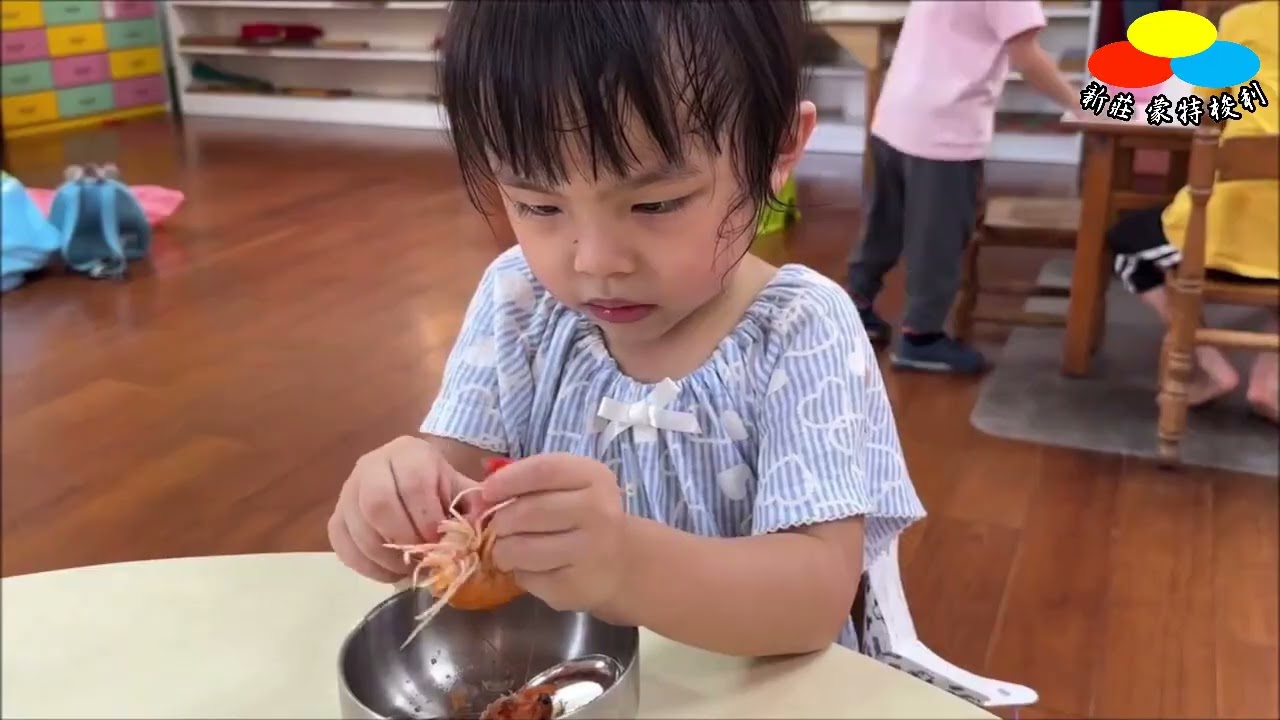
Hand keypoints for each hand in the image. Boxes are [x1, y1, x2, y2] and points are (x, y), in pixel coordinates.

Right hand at [328, 436, 480, 582]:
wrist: (413, 485)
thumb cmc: (441, 490)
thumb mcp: (462, 491)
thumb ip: (474, 509)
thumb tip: (475, 534)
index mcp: (409, 453)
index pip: (413, 483)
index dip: (427, 518)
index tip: (439, 540)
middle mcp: (372, 464)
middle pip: (378, 503)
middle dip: (403, 538)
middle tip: (421, 555)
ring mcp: (349, 491)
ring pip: (358, 527)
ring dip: (386, 557)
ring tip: (408, 567)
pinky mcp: (337, 517)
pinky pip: (342, 545)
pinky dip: (366, 566)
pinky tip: (389, 572)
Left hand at [481, 453, 627, 612]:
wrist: (623, 562)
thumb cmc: (584, 516)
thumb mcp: (570, 486)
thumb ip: (531, 481)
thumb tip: (481, 493)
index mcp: (594, 478)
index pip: (543, 471)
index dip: (507, 480)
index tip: (487, 491)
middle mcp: (598, 512)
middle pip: (527, 512)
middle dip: (501, 521)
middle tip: (500, 527)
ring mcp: (588, 552)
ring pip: (519, 549)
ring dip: (502, 550)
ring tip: (508, 550)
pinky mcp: (574, 586)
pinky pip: (527, 578)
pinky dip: (519, 573)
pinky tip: (531, 568)